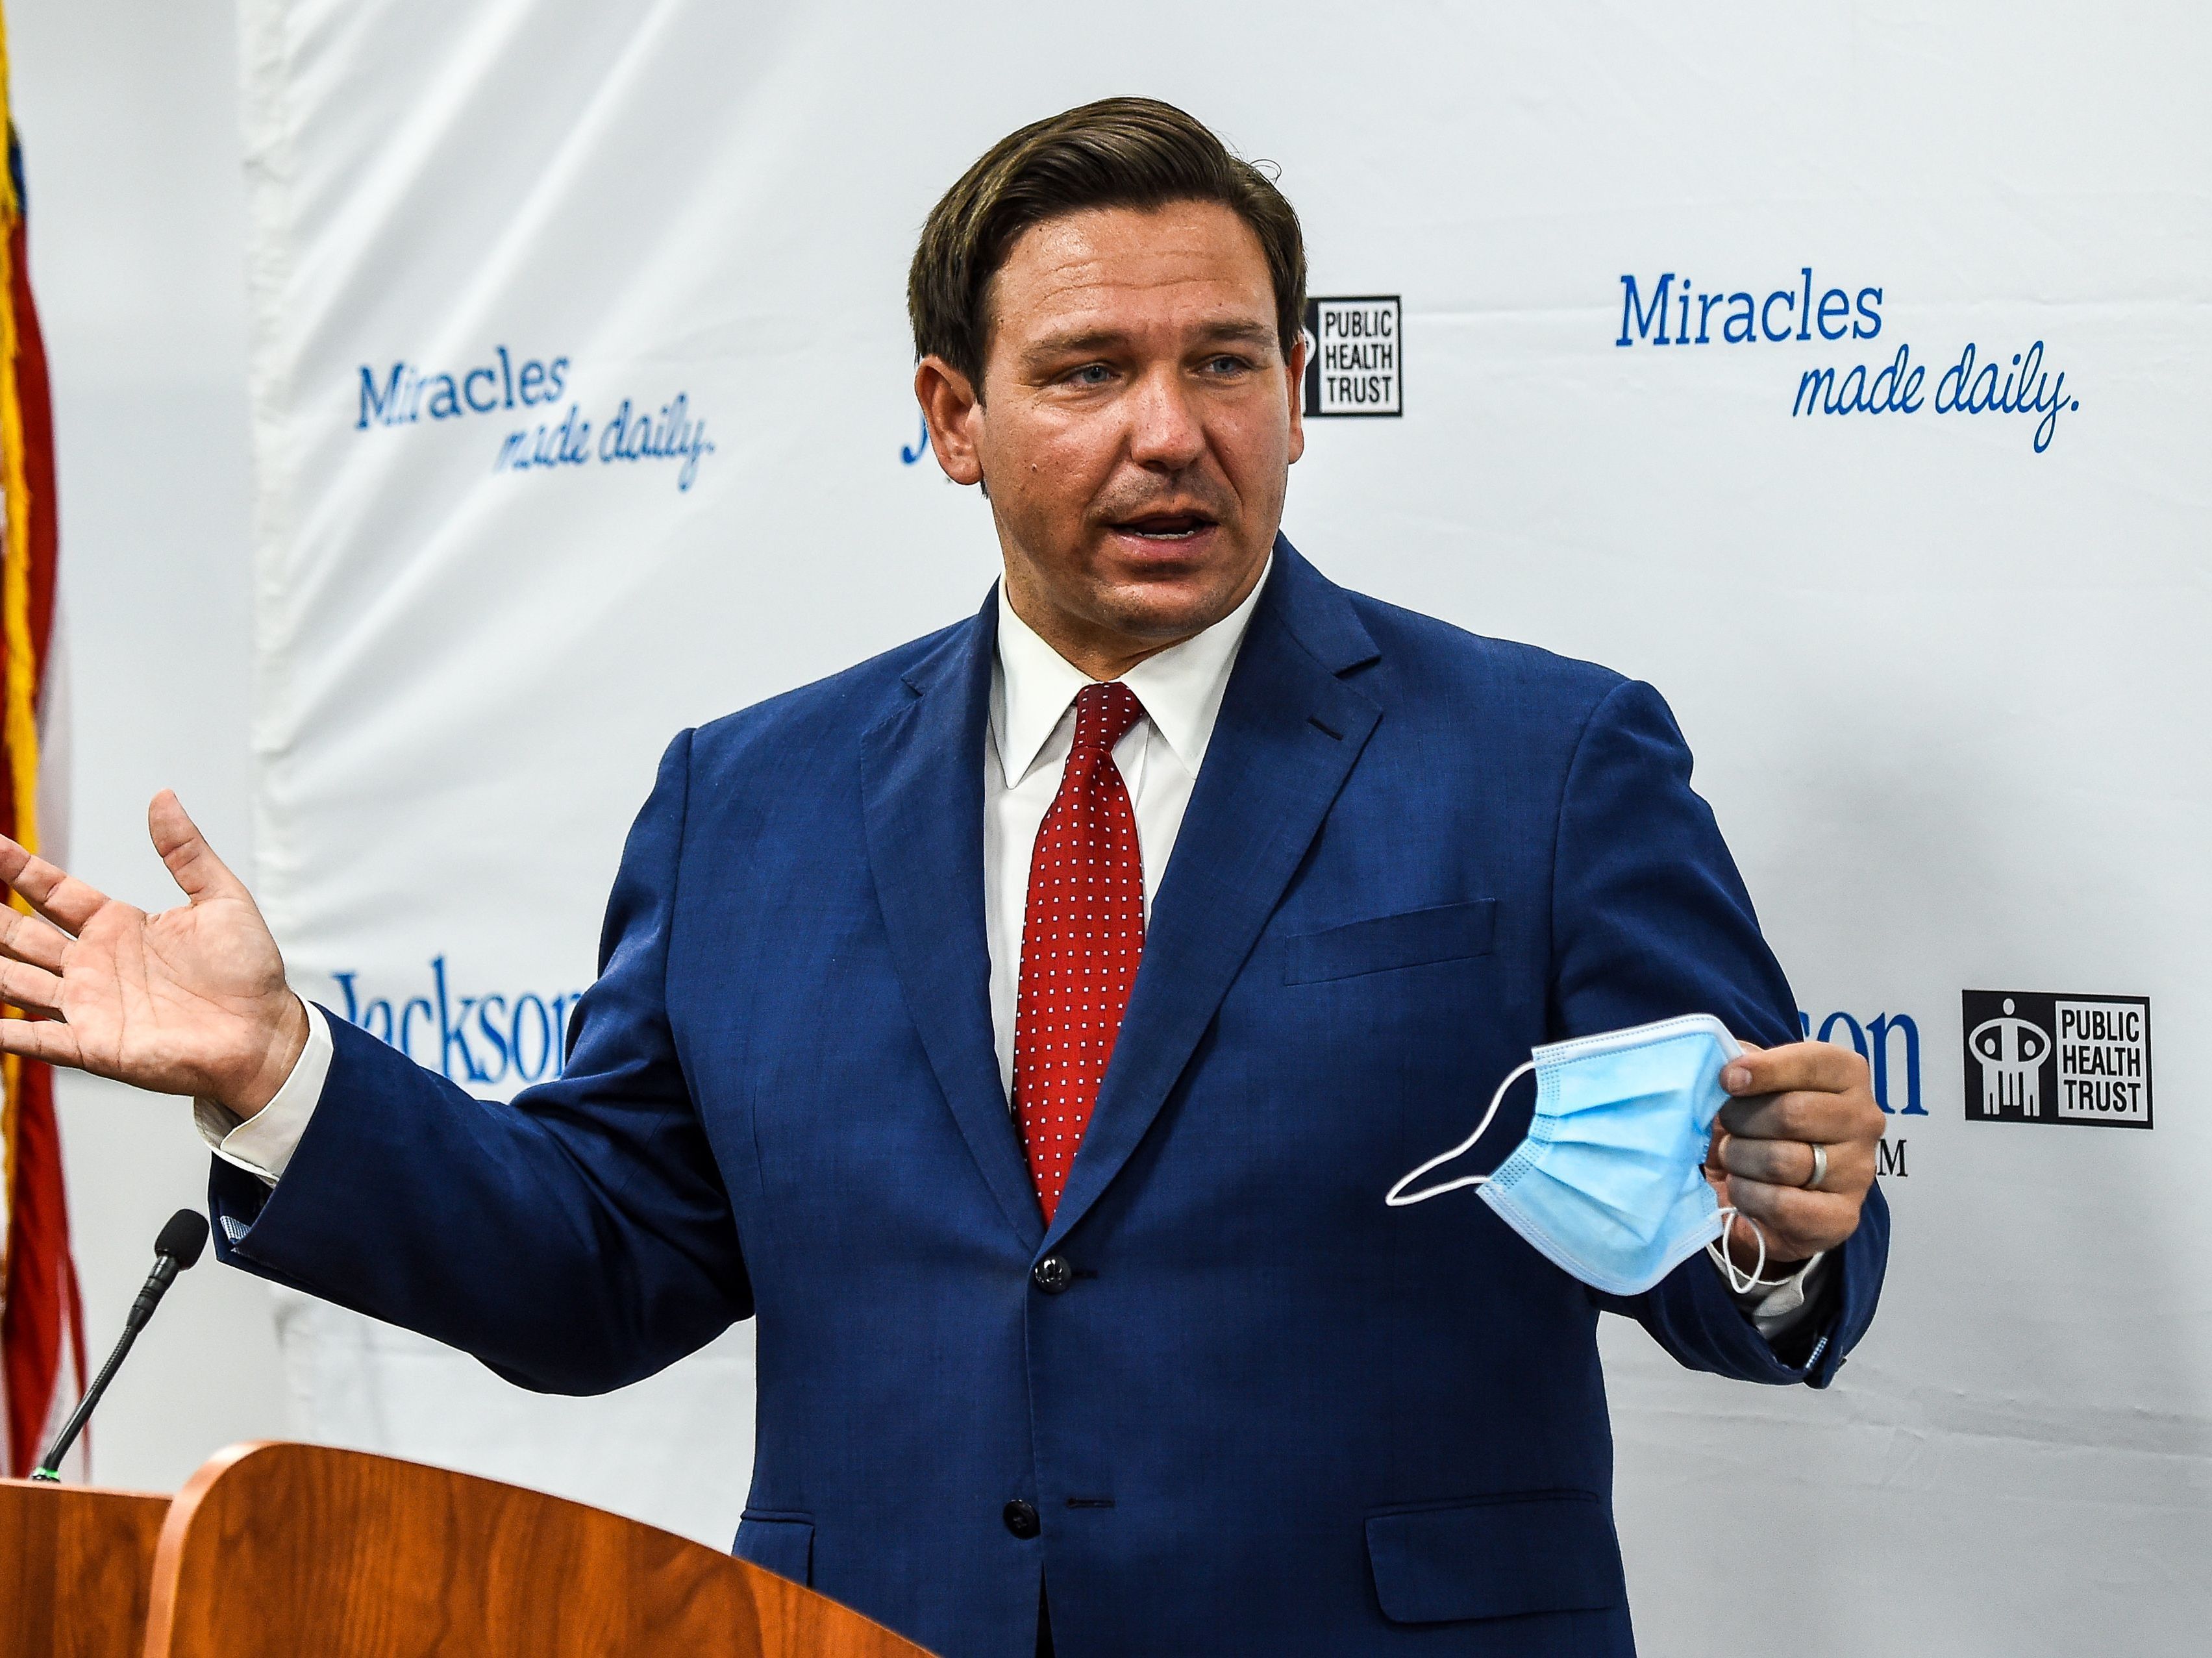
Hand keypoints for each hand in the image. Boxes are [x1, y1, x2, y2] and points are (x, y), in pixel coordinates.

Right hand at [0, 791, 306, 1117]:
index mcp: (119, 926)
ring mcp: (88, 1005)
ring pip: (15, 980)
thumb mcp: (222, 900)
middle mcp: (93, 964)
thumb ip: (187, 851)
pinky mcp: (94, 1045)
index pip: (52, 893)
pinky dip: (6, 1033)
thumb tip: (164, 797)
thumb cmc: (249, 971)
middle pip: (20, 934)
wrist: (264, 1034)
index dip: (18, 869)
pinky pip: (37, 1038)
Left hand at [1704, 1039, 1884, 1275]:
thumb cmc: (1761, 1123)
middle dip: (1741, 1121)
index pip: (1813, 1062)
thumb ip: (1745, 1063)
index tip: (1728, 1080)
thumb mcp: (1754, 1084)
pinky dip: (1749, 1195)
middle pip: (1791, 1114)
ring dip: (1740, 1159)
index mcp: (1847, 1075)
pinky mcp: (1843, 1217)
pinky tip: (1744, 1188)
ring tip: (1735, 1158)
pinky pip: (1783, 1204)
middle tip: (1728, 1128)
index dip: (1764, 1070)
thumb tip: (1733, 1065)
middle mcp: (1864, 1120)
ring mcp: (1859, 1171)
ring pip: (1782, 1161)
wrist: (1768, 1191)